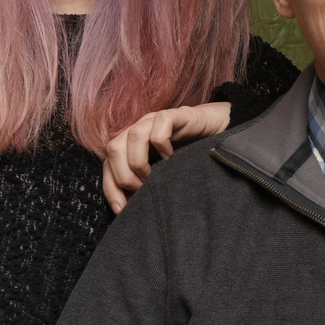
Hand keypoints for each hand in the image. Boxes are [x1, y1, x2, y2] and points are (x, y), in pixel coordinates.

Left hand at [101, 101, 232, 211]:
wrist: (217, 130)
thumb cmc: (188, 155)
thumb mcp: (162, 173)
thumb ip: (146, 184)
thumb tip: (131, 208)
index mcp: (131, 145)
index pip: (107, 164)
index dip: (110, 187)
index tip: (121, 210)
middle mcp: (139, 130)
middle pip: (113, 148)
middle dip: (123, 175)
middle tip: (141, 190)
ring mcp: (155, 121)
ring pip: (133, 135)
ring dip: (138, 161)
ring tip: (153, 177)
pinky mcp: (175, 115)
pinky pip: (160, 123)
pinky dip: (161, 142)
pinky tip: (171, 157)